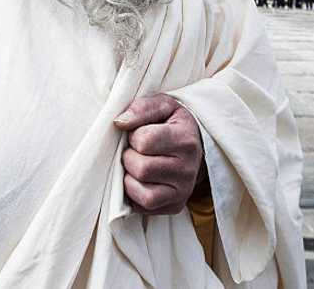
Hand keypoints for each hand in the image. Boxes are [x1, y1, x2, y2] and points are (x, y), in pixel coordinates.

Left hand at [114, 94, 203, 214]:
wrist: (194, 146)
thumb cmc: (171, 123)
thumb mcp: (162, 106)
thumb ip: (141, 108)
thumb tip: (119, 123)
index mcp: (185, 140)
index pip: (144, 142)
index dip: (134, 136)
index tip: (139, 133)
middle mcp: (188, 169)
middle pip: (141, 169)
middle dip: (129, 158)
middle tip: (135, 151)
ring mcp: (183, 191)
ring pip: (142, 193)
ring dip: (130, 178)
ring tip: (137, 165)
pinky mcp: (175, 206)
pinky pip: (143, 208)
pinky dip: (134, 194)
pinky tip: (139, 180)